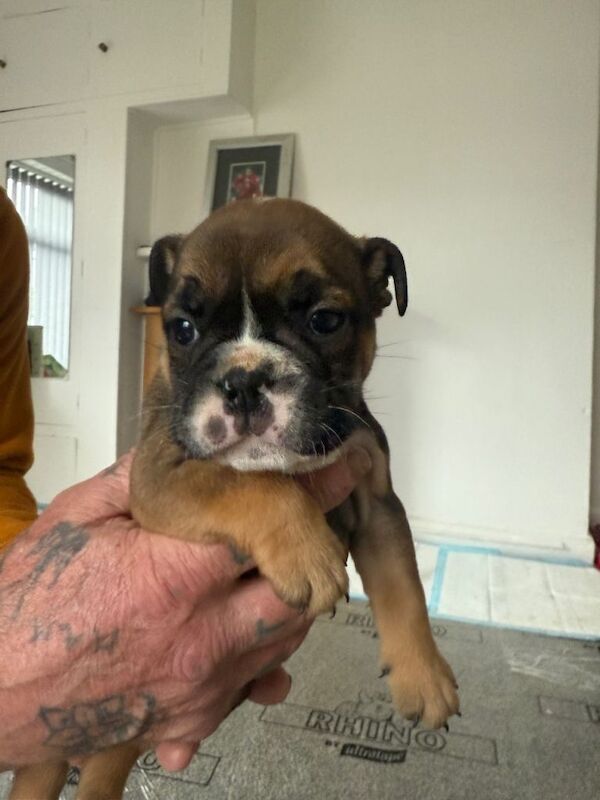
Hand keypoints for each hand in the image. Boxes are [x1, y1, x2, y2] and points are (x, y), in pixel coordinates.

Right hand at [0, 448, 369, 771]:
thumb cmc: (25, 607)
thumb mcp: (75, 520)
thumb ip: (137, 480)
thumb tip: (182, 449)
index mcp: (176, 577)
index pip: (274, 527)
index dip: (313, 495)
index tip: (341, 472)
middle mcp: (202, 638)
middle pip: (299, 591)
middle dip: (315, 554)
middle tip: (314, 525)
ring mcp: (201, 686)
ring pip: (287, 640)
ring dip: (296, 601)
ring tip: (288, 569)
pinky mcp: (190, 719)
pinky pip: (252, 689)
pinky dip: (263, 661)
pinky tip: (255, 641)